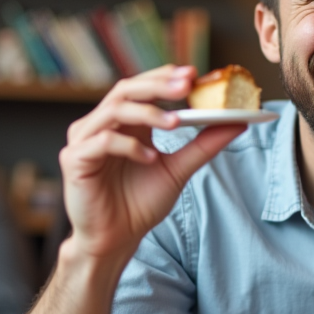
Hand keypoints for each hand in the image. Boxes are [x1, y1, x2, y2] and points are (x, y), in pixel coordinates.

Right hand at [59, 65, 244, 265]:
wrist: (116, 239)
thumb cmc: (140, 204)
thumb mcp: (179, 169)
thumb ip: (204, 144)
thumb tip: (238, 122)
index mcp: (125, 122)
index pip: (143, 86)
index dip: (166, 76)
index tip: (196, 74)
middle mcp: (102, 124)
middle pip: (127, 88)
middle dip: (158, 84)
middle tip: (187, 84)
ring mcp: (85, 140)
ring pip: (115, 110)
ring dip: (148, 113)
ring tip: (176, 122)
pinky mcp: (75, 159)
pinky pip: (103, 142)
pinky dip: (130, 146)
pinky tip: (150, 158)